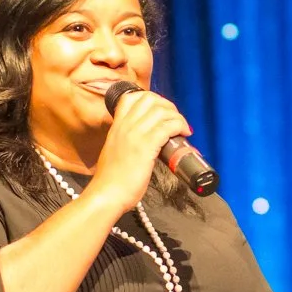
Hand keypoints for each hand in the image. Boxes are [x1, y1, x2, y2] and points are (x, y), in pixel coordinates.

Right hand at [88, 87, 190, 214]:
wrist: (107, 194)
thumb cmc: (112, 179)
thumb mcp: (115, 151)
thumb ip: (126, 141)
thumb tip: (143, 141)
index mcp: (117, 125)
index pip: (132, 97)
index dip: (152, 99)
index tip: (162, 112)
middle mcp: (125, 125)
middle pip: (150, 99)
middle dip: (168, 106)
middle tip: (175, 120)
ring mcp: (135, 134)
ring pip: (161, 110)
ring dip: (177, 117)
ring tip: (182, 128)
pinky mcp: (145, 146)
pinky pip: (168, 126)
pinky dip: (180, 126)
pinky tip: (184, 134)